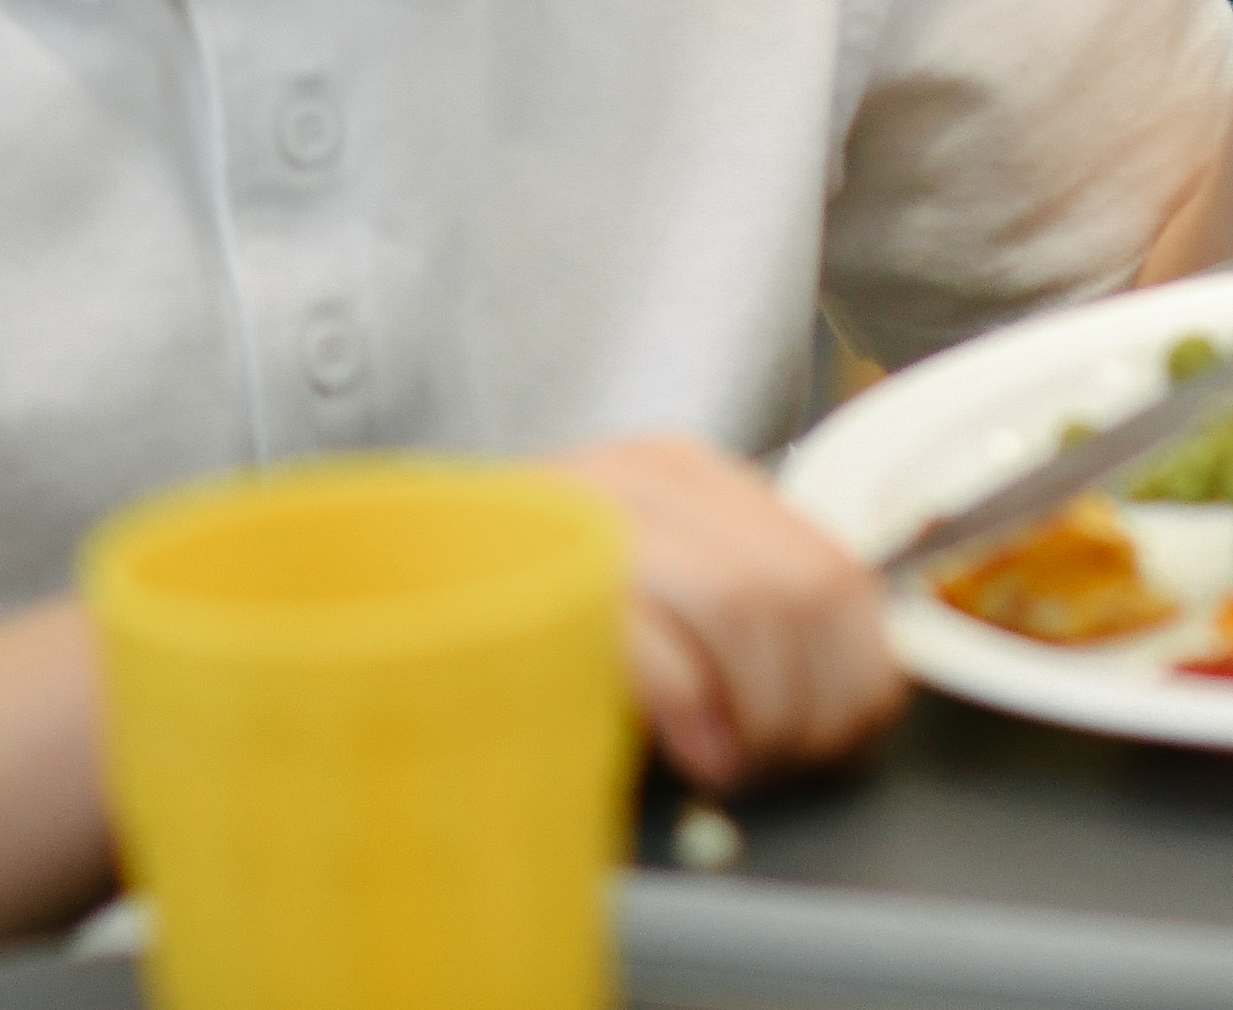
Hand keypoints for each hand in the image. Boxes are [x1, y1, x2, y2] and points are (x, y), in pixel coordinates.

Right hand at [544, 437, 901, 792]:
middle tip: (787, 759)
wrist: (373, 593)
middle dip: (816, 699)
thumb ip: (737, 606)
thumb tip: (846, 684)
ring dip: (763, 712)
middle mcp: (639, 480)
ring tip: (737, 761)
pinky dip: (695, 711)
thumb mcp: (641, 584)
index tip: (845, 727)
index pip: (830, 561)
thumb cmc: (516, 612)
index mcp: (683, 472)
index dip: (859, 663)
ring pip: (744, 605)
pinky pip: (654, 645)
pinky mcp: (530, 582)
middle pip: (798, 587)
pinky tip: (696, 751)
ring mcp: (581, 521)